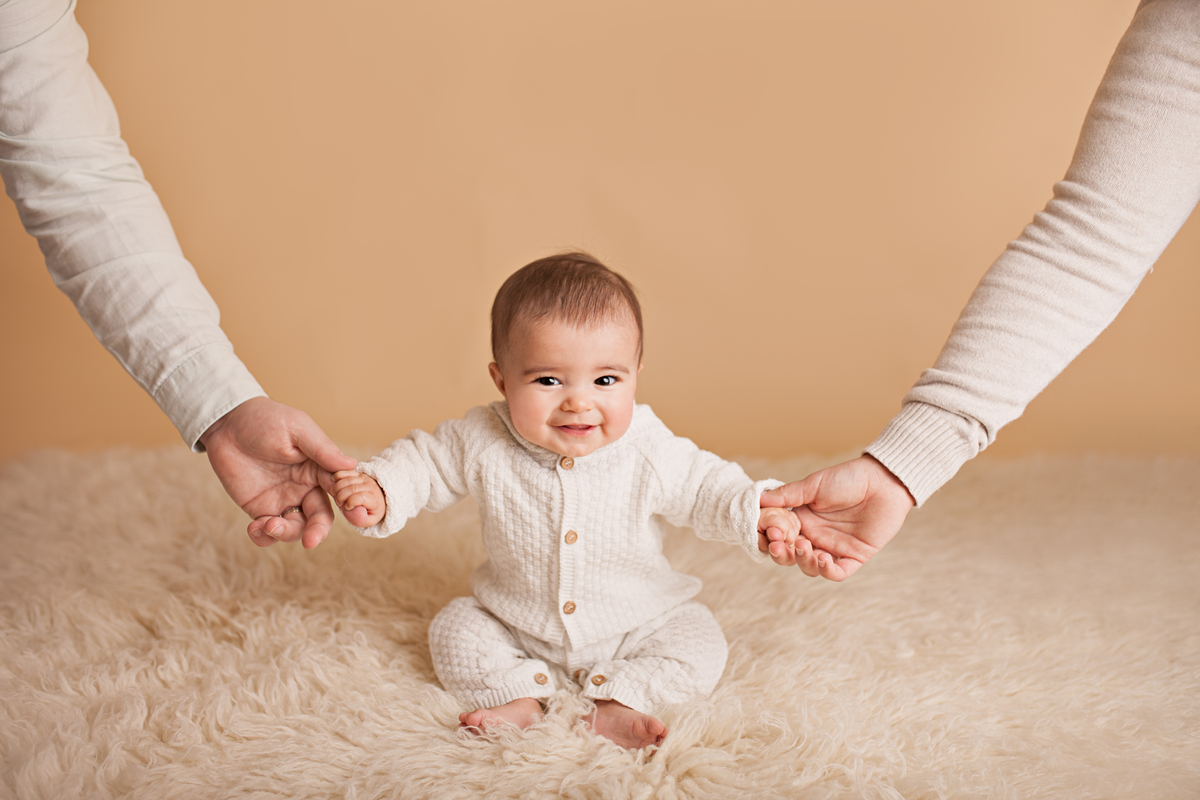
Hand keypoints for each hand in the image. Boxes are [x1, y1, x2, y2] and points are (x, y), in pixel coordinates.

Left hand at [199, 397, 356, 548]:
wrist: (226, 424)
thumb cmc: (266, 419)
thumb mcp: (297, 429)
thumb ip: (322, 449)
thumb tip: (352, 465)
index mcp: (319, 469)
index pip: (340, 491)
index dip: (348, 505)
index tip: (350, 514)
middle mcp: (304, 488)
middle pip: (320, 518)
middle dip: (317, 532)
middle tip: (310, 541)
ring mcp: (282, 500)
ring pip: (295, 529)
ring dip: (285, 534)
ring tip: (268, 525)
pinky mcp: (259, 509)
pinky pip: (267, 532)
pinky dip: (264, 537)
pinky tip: (254, 528)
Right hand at [329, 469, 385, 527]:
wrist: (379, 498)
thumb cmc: (371, 511)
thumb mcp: (369, 520)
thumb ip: (361, 519)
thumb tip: (352, 510)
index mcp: (375, 499)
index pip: (360, 497)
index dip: (349, 503)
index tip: (347, 508)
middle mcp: (371, 487)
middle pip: (352, 488)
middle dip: (341, 497)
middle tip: (339, 503)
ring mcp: (365, 478)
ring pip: (348, 480)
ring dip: (337, 488)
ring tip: (335, 495)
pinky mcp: (358, 473)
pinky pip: (346, 471)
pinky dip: (337, 475)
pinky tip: (333, 482)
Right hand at [758, 455, 914, 580]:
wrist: (883, 481)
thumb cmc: (848, 478)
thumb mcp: (813, 485)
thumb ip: (787, 495)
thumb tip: (758, 499)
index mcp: (801, 519)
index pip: (778, 536)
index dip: (769, 537)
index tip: (768, 531)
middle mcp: (814, 535)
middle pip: (790, 556)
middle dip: (781, 554)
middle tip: (780, 545)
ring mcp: (833, 547)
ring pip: (809, 567)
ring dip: (803, 561)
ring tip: (806, 547)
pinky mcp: (854, 556)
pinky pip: (836, 573)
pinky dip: (826, 571)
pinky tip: (823, 559)